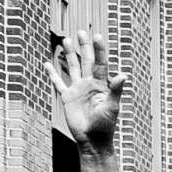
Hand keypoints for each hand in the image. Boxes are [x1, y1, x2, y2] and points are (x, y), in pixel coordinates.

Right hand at [47, 31, 126, 150]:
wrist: (93, 140)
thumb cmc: (105, 125)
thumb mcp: (112, 107)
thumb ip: (115, 90)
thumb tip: (123, 75)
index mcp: (101, 85)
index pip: (101, 63)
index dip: (99, 50)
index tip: (97, 36)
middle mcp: (90, 84)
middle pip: (87, 61)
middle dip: (84, 47)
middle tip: (82, 32)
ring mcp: (78, 90)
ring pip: (73, 68)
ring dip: (69, 55)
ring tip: (66, 40)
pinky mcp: (68, 97)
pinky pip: (58, 82)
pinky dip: (53, 73)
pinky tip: (47, 64)